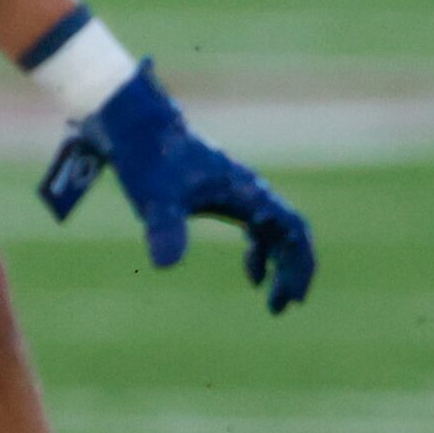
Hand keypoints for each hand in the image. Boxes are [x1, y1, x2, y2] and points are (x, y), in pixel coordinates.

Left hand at [38, 59, 316, 313]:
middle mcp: (249, 191)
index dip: (299, 263)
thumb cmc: (148, 159)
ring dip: (281, 264)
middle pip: (291, 234)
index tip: (293, 296)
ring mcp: (238, 191)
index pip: (293, 229)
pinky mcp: (222, 193)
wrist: (134, 127)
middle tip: (284, 306)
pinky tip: (252, 275)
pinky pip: (259, 226)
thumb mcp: (156, 196)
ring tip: (273, 301)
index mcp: (246, 192)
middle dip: (293, 270)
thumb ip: (165, 226)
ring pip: (277, 232)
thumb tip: (164, 265)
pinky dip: (262, 252)